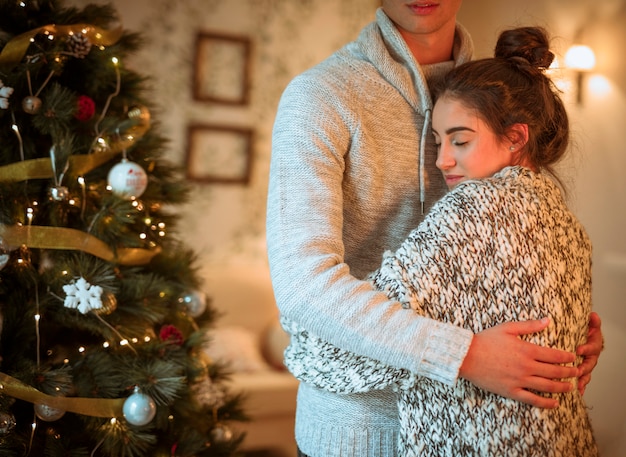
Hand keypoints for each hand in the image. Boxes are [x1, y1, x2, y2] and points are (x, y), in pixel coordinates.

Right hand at [458, 318, 576, 408]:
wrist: (466, 356)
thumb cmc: (485, 340)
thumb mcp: (507, 328)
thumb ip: (530, 325)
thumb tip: (548, 320)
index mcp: (526, 350)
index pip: (554, 355)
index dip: (567, 357)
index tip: (573, 358)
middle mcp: (526, 366)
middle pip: (554, 371)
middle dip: (569, 372)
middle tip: (577, 372)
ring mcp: (519, 380)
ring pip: (547, 386)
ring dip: (562, 387)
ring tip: (570, 387)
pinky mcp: (511, 391)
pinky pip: (532, 399)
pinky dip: (546, 403)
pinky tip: (555, 403)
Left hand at [576, 312, 602, 394]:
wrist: (579, 336)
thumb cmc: (581, 331)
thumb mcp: (587, 324)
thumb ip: (592, 321)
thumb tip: (593, 315)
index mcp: (593, 344)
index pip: (592, 347)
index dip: (586, 348)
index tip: (579, 350)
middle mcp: (591, 356)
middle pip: (590, 363)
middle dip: (584, 368)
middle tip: (577, 371)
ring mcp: (586, 364)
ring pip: (586, 373)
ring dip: (582, 380)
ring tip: (577, 385)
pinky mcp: (581, 370)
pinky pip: (582, 379)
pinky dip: (580, 386)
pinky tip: (577, 392)